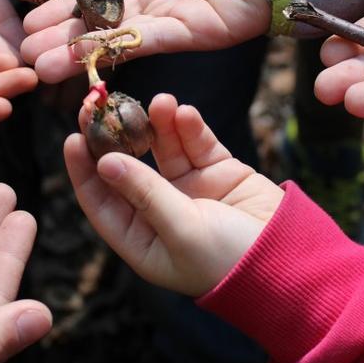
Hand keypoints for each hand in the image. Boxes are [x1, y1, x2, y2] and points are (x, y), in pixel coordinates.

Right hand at [22, 0, 268, 82]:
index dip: (61, 2)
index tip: (28, 18)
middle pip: (98, 18)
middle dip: (61, 34)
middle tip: (24, 51)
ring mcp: (171, 13)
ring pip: (116, 35)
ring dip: (79, 51)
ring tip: (41, 66)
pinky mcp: (194, 32)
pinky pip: (149, 41)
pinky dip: (117, 49)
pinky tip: (84, 58)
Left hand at [63, 93, 282, 295]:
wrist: (288, 260)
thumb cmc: (228, 260)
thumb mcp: (181, 229)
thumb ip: (145, 192)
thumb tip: (104, 161)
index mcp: (142, 239)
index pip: (102, 201)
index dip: (85, 170)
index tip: (75, 137)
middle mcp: (159, 212)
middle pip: (128, 166)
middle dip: (116, 135)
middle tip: (103, 103)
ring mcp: (189, 189)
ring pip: (163, 148)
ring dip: (158, 124)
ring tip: (160, 102)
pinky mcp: (217, 171)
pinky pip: (195, 143)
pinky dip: (189, 127)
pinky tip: (182, 112)